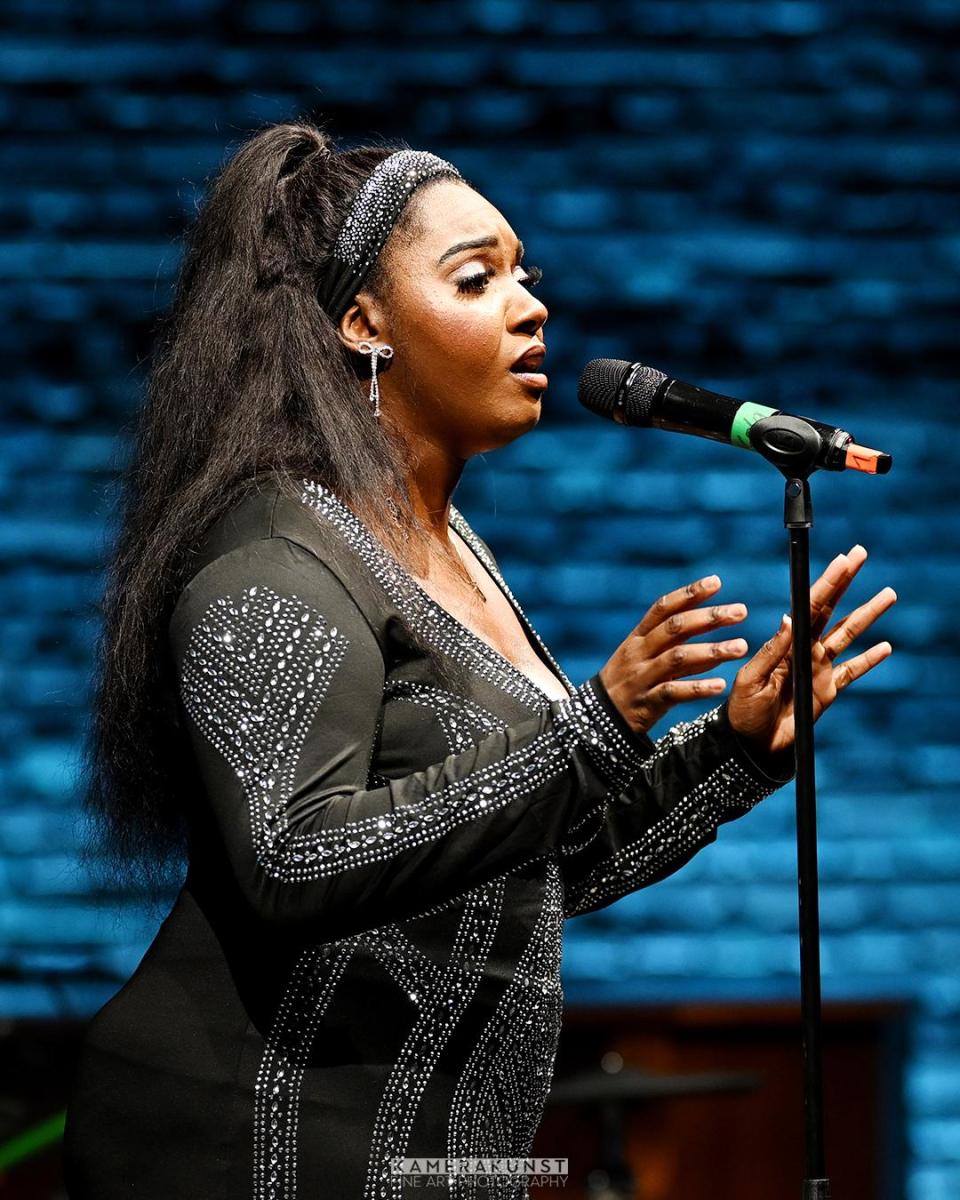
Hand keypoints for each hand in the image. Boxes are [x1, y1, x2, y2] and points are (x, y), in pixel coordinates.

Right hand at [598, 573, 753, 736]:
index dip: (689, 593)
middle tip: (741, 611)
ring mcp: (642, 677)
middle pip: (675, 628)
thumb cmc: (629, 681)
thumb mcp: (643, 655)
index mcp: (638, 637)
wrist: (599, 718)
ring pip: (678, 658)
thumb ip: (675, 641)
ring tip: (741, 647)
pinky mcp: (647, 702)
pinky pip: (674, 692)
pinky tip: (720, 685)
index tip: (716, 582)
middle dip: (709, 617)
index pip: (663, 608)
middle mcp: (639, 652)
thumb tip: (712, 622)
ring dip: (712, 651)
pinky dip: (697, 688)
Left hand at [727, 544, 895, 755]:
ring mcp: (818, 668)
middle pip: (831, 610)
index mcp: (785, 643)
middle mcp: (804, 649)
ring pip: (848, 636)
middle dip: (846, 582)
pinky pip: (852, 672)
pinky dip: (869, 660)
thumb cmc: (742, 711)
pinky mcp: (828, 691)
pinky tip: (886, 647)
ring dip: (868, 615)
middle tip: (861, 554)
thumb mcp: (752, 680)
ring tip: (888, 594)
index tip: (842, 560)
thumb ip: (773, 651)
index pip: (808, 606)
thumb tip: (789, 618)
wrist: (750, 745)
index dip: (826, 582)